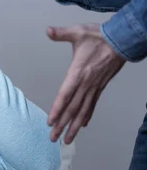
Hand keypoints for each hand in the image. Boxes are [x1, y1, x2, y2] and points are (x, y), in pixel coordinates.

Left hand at [47, 23, 125, 143]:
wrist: (121, 40)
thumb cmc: (99, 37)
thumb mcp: (78, 32)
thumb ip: (61, 33)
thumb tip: (48, 30)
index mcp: (78, 72)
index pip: (65, 94)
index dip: (57, 109)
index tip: (51, 122)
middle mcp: (86, 84)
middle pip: (72, 108)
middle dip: (62, 125)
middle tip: (53, 138)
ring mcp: (94, 87)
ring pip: (83, 111)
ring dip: (74, 126)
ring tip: (67, 140)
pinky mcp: (100, 87)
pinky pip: (92, 105)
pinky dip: (86, 116)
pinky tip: (83, 125)